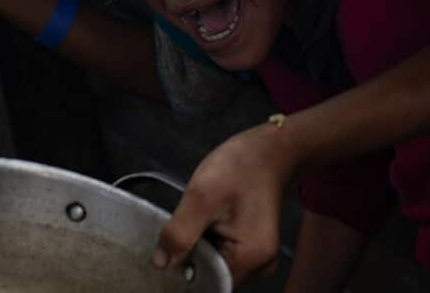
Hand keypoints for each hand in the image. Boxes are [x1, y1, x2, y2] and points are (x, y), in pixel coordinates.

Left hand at [154, 124, 296, 285]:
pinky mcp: (254, 248)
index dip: (185, 270)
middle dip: (193, 257)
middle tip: (185, 227)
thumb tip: (161, 264)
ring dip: (201, 249)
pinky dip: (210, 243)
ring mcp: (259, 258)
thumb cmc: (239, 167)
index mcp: (250, 258)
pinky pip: (224, 255)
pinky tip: (208, 222)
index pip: (208, 283)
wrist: (268, 150)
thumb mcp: (201, 196)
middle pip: (213, 276)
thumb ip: (180, 233)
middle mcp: (260, 266)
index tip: (171, 249)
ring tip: (198, 221)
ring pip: (217, 265)